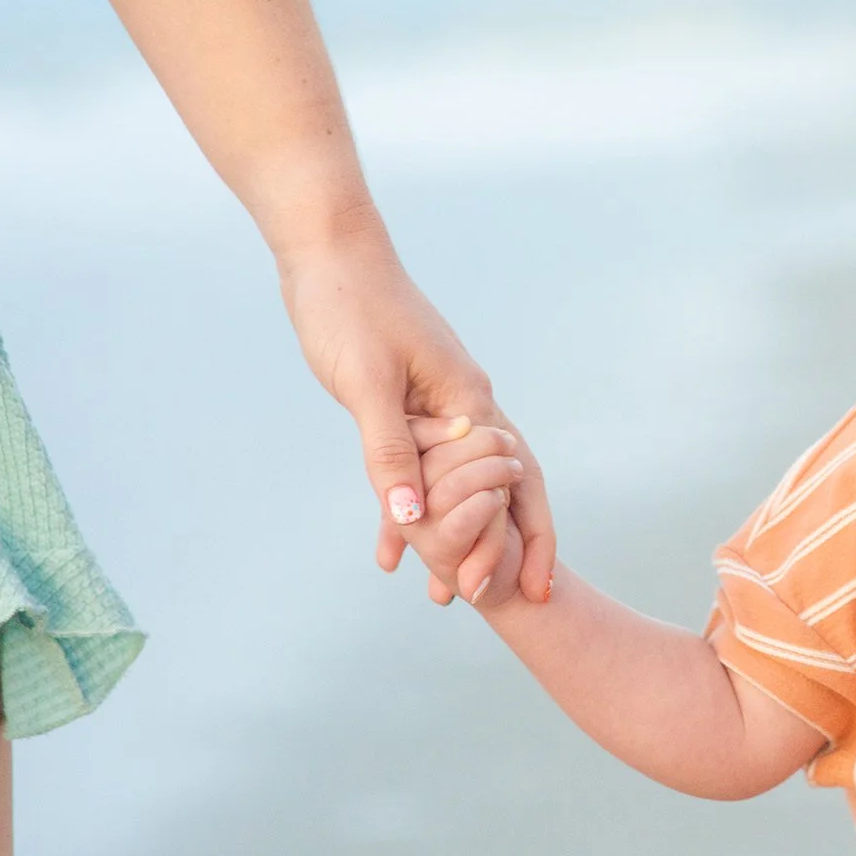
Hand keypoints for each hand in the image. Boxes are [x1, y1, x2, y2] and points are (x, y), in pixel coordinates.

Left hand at [276, 219, 555, 605]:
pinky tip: (391, 537)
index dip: (524, 538)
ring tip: (444, 588)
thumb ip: (390, 453)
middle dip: (500, 546)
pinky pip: (421, 467)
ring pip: (461, 484)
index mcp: (470, 404)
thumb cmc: (350, 310)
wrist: (329, 254)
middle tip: (489, 601)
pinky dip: (410, 503)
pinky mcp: (410, 400)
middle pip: (501, 490)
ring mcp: (441, 404)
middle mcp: (468, 407)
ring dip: (456, 534)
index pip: (514, 485)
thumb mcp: (367, 385)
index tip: (526, 588)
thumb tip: (412, 519)